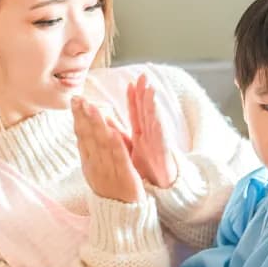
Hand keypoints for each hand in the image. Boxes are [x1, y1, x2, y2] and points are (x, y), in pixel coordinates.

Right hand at [73, 97, 143, 202]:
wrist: (121, 218)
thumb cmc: (112, 192)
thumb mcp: (99, 170)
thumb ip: (94, 151)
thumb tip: (87, 131)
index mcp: (90, 163)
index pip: (82, 137)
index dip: (78, 118)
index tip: (75, 101)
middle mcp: (96, 166)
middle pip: (88, 138)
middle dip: (83, 117)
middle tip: (78, 98)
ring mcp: (109, 172)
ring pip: (101, 145)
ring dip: (96, 125)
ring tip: (92, 107)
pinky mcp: (125, 178)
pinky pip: (119, 159)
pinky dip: (115, 145)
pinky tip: (113, 132)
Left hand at [126, 73, 177, 188]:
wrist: (162, 190)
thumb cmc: (147, 170)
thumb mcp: (130, 150)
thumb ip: (120, 135)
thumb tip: (105, 122)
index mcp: (142, 134)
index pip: (136, 112)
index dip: (133, 97)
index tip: (131, 82)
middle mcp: (150, 136)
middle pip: (146, 111)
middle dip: (144, 93)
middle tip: (143, 76)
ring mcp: (157, 143)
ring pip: (154, 120)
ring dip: (152, 105)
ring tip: (150, 89)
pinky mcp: (162, 152)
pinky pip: (159, 138)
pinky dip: (157, 126)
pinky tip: (155, 116)